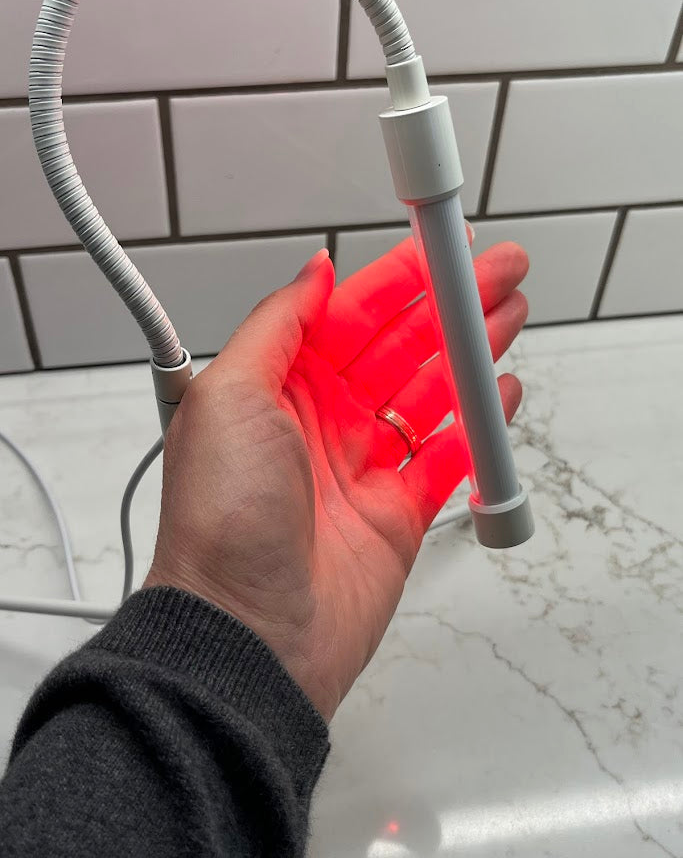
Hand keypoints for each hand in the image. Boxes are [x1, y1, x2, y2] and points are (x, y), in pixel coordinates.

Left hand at [145, 234, 528, 719]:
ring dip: (470, 355)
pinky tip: (499, 397)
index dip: (399, 281)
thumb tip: (313, 272)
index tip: (440, 250)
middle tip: (495, 274)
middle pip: (401, 349)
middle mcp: (322, 424)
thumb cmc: (220, 521)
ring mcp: (363, 469)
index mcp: (280, 390)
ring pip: (430, 396)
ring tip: (508, 318)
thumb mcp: (227, 395)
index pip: (351, 317)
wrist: (245, 632)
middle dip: (450, 308)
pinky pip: (447, 461)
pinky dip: (477, 430)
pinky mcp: (396, 515)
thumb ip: (279, 324)